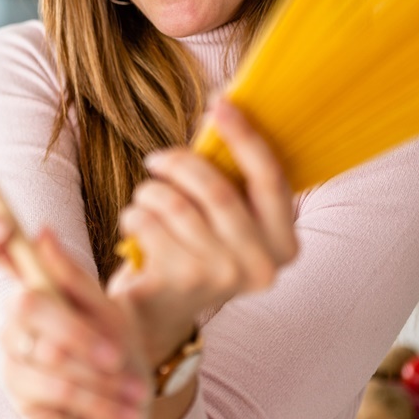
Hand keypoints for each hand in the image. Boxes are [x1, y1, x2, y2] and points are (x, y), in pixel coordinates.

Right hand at [0, 219, 151, 418]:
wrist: (128, 416)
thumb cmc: (118, 358)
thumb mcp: (111, 316)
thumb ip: (75, 280)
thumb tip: (41, 231)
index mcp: (33, 288)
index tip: (3, 226)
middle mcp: (12, 318)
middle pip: (27, 304)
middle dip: (76, 331)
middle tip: (118, 355)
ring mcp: (10, 357)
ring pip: (47, 353)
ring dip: (99, 376)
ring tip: (137, 392)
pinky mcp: (19, 397)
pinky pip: (57, 390)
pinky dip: (99, 402)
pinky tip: (128, 414)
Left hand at [107, 98, 298, 365]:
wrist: (158, 315)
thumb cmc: (194, 248)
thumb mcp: (225, 217)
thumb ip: (233, 175)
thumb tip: (222, 108)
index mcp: (285, 245)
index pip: (271, 180)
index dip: (244, 137)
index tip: (220, 103)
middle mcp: (263, 267)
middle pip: (218, 190)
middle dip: (180, 162)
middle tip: (157, 158)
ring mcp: (222, 279)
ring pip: (176, 204)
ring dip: (151, 190)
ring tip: (146, 196)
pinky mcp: (179, 283)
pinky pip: (148, 223)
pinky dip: (133, 213)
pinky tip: (135, 223)